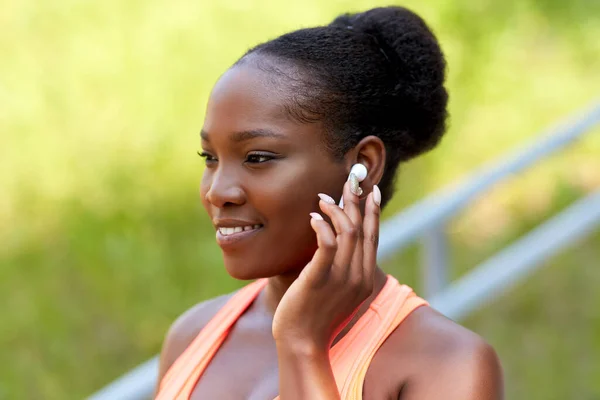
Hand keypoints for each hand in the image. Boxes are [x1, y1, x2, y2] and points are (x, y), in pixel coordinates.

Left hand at [272, 179, 380, 351]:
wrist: (302, 343)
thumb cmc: (314, 315)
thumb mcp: (336, 291)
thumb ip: (342, 268)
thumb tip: (338, 243)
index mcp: (364, 278)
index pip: (373, 237)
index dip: (373, 212)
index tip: (371, 190)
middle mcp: (358, 276)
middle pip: (362, 230)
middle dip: (357, 201)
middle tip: (351, 180)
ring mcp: (340, 279)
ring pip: (347, 233)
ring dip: (336, 210)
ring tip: (323, 198)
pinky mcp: (319, 279)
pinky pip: (326, 245)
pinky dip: (323, 226)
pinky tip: (314, 216)